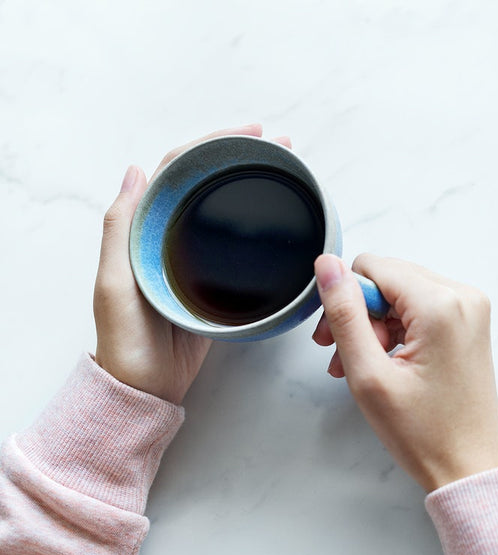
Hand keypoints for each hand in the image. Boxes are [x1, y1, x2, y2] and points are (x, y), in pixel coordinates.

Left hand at [93, 124, 292, 403]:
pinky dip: (258, 225)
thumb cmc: (126, 338)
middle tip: (282, 147)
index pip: (179, 171)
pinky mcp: (216, 280)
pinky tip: (280, 220)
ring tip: (289, 171)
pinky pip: (238, 243)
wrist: (146, 387)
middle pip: (208, 183)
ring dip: (254, 186)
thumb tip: (136, 169)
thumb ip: (120, 228)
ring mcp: (196, 257)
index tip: (251, 133)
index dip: (213, 144)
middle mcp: (171, 235)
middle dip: (244, 159)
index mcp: (146, 228)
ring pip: (225, 209)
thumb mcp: (115, 281)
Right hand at [312, 254, 497, 491]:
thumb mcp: (368, 374)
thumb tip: (328, 266)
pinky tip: (386, 362)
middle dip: (360, 313)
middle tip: (346, 358)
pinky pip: (421, 308)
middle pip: (389, 277)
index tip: (335, 340)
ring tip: (365, 367)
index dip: (346, 300)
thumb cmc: (424, 433)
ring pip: (402, 293)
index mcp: (441, 304)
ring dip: (376, 325)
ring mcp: (471, 309)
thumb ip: (345, 314)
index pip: (373, 267)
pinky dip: (398, 330)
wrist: (470, 466)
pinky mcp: (470, 323)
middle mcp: (463, 296)